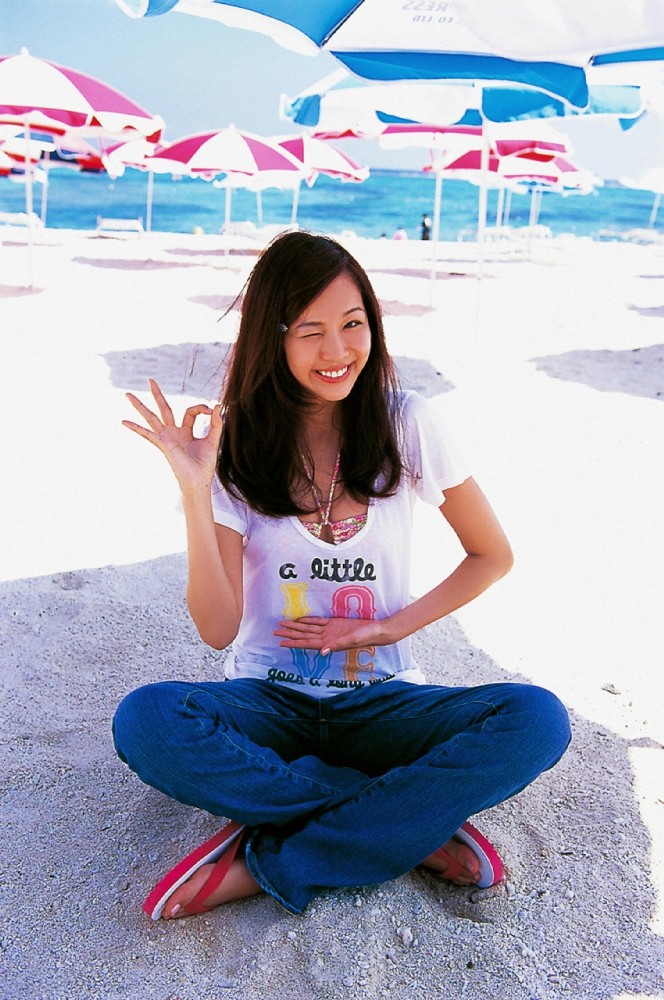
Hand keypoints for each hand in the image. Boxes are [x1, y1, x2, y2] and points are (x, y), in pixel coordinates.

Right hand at [122, 379, 222, 493]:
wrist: (198, 480)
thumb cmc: (204, 464)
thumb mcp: (212, 440)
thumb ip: (215, 424)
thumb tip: (217, 406)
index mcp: (186, 431)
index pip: (189, 411)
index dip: (200, 408)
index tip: (210, 411)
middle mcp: (173, 433)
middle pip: (164, 409)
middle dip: (157, 394)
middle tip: (150, 380)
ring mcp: (166, 438)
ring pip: (151, 417)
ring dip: (140, 406)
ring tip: (128, 394)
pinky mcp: (162, 444)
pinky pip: (147, 434)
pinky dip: (135, 428)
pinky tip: (123, 421)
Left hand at [273, 616, 385, 655]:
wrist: (377, 630)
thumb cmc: (367, 636)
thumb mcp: (352, 640)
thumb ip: (337, 645)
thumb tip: (322, 651)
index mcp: (329, 643)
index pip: (307, 643)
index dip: (294, 642)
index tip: (281, 642)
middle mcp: (327, 638)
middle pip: (304, 635)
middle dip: (290, 634)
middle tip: (275, 631)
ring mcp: (330, 631)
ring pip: (308, 629)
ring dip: (296, 627)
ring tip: (283, 624)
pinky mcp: (335, 624)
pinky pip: (318, 622)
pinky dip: (308, 621)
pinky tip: (300, 620)